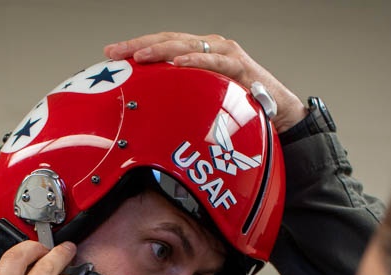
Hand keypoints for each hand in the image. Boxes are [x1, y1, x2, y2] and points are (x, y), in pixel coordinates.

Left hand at [104, 31, 306, 133]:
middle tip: (114, 52)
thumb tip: (149, 117)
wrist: (279, 115)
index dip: (136, 47)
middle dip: (139, 46)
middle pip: (168, 40)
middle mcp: (210, 48)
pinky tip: (177, 63)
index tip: (110, 54)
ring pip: (187, 46)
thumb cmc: (239, 110)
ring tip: (139, 56)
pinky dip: (195, 60)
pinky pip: (214, 62)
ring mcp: (225, 55)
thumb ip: (180, 103)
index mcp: (198, 54)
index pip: (162, 46)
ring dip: (161, 50)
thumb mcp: (202, 105)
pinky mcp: (240, 68)